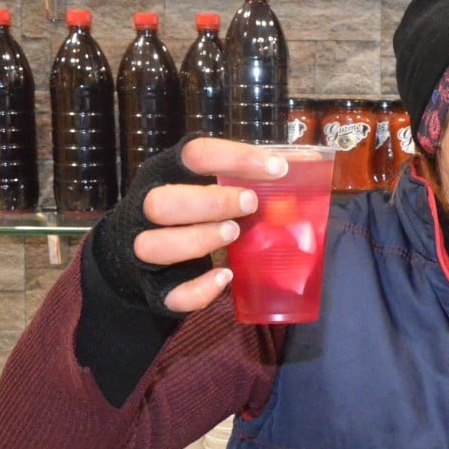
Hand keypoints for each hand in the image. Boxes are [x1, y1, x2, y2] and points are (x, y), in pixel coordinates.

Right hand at [133, 137, 288, 312]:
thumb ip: (251, 177)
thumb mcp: (213, 187)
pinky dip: (199, 289)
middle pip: (160, 203)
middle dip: (209, 203)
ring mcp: (142, 250)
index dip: (235, 157)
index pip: (194, 155)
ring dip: (198, 240)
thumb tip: (307, 162)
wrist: (141, 260)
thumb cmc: (192, 213)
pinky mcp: (154, 288)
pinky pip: (170, 293)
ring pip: (153, 246)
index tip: (278, 168)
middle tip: (251, 204)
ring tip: (234, 234)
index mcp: (166, 174)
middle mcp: (146, 210)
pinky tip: (226, 277)